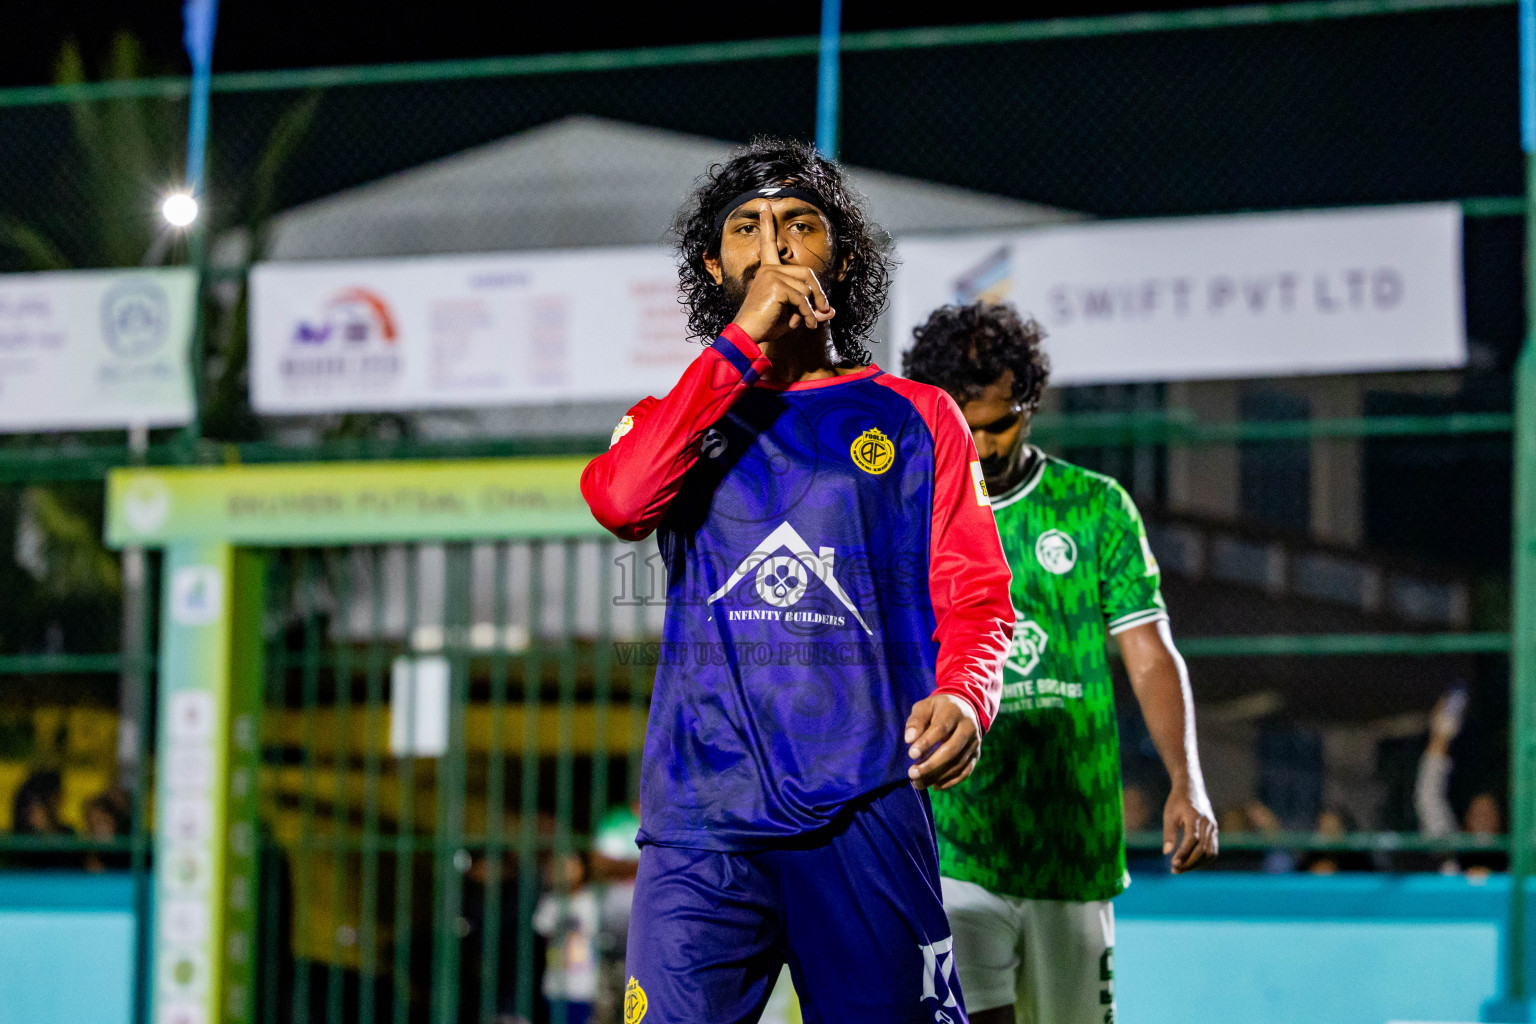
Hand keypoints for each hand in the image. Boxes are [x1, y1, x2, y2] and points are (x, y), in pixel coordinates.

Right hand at [729, 208, 833, 346]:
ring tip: (807, 323)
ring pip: (807, 288)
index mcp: (768, 270)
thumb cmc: (767, 325)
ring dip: (811, 308)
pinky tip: (806, 325)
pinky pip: (803, 298)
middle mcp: (769, 269)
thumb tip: (832, 310)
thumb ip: (811, 310)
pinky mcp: (776, 285)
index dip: (768, 224)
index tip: (765, 205)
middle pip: (807, 273)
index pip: (769, 244)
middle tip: (824, 310)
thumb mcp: (794, 316)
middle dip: (818, 293)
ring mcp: (772, 275)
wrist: (748, 335)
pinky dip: (808, 314)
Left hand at [904, 694, 980, 790]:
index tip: (911, 754)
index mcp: (954, 712)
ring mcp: (974, 743)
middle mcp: (968, 728)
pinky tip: (934, 785)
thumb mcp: (925, 706)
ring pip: (958, 764)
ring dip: (937, 777)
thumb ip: (916, 720)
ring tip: (917, 783)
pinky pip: (965, 772)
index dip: (926, 743)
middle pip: (951, 750)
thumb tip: (909, 739)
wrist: (964, 708)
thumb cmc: (938, 709)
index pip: (941, 729)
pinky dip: (950, 781)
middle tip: (912, 774)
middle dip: (931, 765)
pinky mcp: (976, 755)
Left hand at [1164, 783, 1217, 872]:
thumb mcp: (1169, 814)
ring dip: (1196, 864)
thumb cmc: (1177, 801)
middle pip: (1202, 849)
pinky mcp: (1215, 832)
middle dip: (1189, 862)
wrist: (1192, 789)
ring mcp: (1213, 828)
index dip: (1183, 853)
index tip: (1173, 863)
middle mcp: (1208, 824)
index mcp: (1195, 817)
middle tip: (1174, 870)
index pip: (1192, 839)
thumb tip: (1166, 853)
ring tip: (1180, 869)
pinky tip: (1190, 864)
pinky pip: (1212, 851)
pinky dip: (1203, 860)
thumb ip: (1168, 833)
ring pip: (1209, 853)